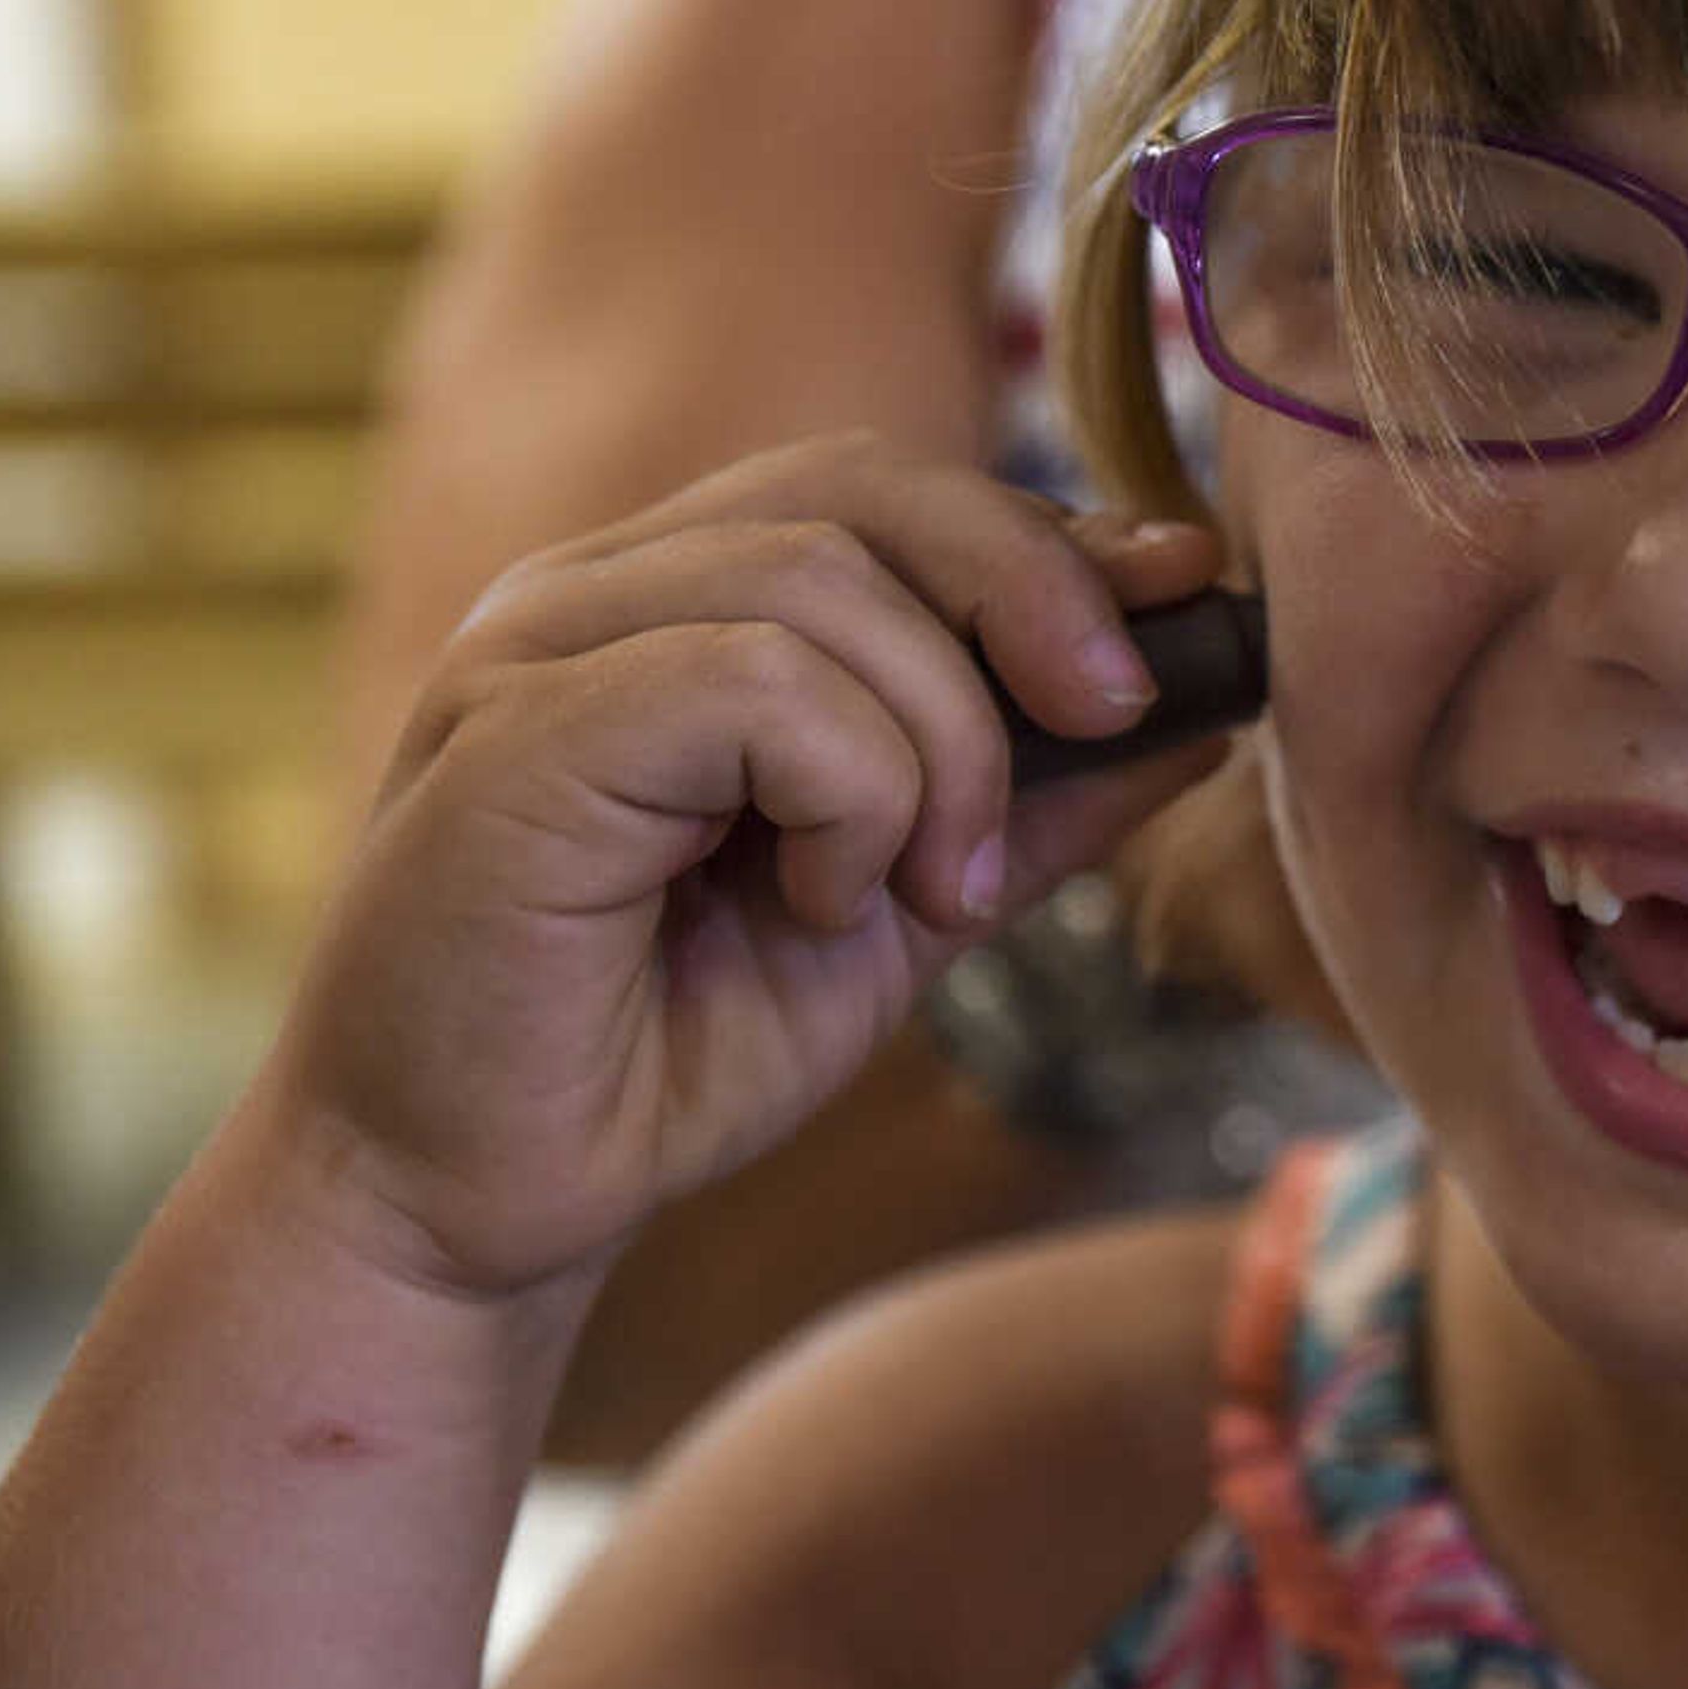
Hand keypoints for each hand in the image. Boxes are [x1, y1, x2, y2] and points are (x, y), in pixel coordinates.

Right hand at [272, 433, 1245, 1302]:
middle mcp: (600, 589)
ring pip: (827, 586)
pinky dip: (847, 793)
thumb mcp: (908, 903)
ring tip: (930, 889)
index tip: (1186, 608)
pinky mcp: (515, 733)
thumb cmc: (668, 1046)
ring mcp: (541, 647)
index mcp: (682, 599)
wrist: (482, 1200)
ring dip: (943, 743)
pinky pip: (755, 683)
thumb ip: (1036, 799)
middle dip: (1035, 591)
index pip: (890, 490)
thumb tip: (1204, 707)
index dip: (1053, 538)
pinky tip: (824, 900)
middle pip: (870, 489)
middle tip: (1117, 719)